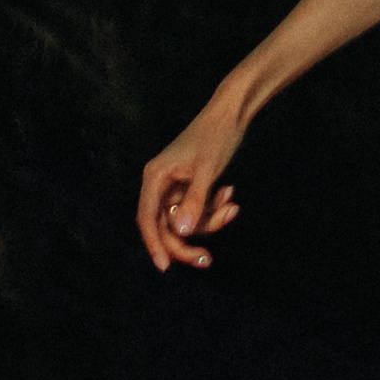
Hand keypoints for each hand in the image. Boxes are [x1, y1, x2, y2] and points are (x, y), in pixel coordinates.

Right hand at [138, 107, 243, 271]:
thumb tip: (181, 233)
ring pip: (185, 220)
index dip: (153, 244)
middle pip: (166, 226)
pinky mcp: (189, 186)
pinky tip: (230, 193)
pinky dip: (214, 207)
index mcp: (155, 176)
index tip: (164, 266)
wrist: (231, 113)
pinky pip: (197, 209)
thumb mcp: (208, 171)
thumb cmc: (217, 136)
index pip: (147, 218)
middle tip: (208, 259)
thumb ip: (194, 201)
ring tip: (232, 205)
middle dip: (188, 241)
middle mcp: (160, 183)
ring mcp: (175, 185)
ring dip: (209, 220)